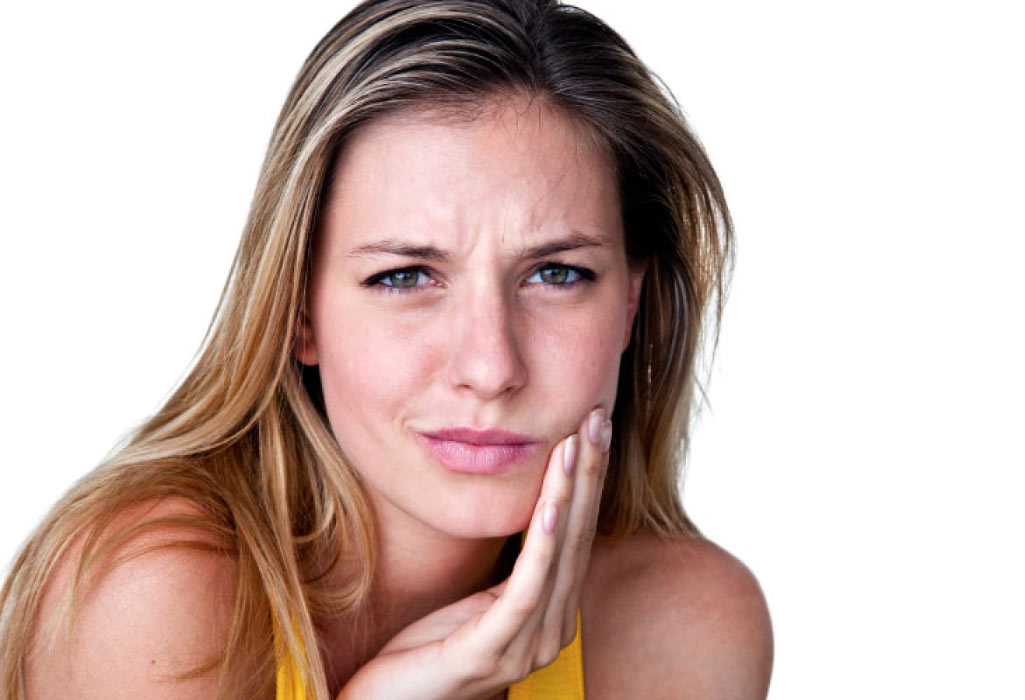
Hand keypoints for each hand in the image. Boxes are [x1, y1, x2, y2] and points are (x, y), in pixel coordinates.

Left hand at [336, 407, 612, 699]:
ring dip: (569, 492)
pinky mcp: (495, 649)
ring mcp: (528, 644)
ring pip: (559, 552)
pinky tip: (549, 505)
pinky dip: (542, 541)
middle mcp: (552, 628)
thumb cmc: (430, 649)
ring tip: (576, 443)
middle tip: (597, 417)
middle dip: (589, 472)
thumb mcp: (480, 599)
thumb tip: (531, 513)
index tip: (593, 427)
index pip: (578, 534)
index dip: (589, 479)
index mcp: (551, 612)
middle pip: (578, 535)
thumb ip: (515, 569)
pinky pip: (527, 586)